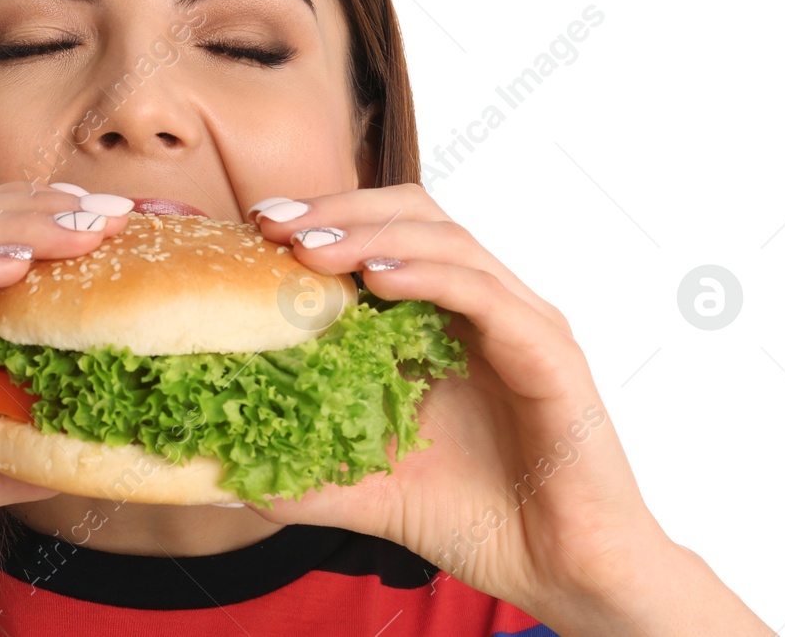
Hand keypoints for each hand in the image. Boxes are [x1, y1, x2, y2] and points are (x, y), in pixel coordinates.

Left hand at [243, 183, 667, 616]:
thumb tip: (221, 475)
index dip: (323, 220)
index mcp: (443, 319)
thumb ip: (304, 471)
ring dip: (372, 236)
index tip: (258, 225)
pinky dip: (430, 276)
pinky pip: (487, 295)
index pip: (383, 235)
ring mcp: (521, 323)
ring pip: (447, 241)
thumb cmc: (478, 520)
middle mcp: (485, 306)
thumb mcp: (368, 488)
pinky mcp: (550, 355)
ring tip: (310, 249)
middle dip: (338, 211)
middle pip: (413, 216)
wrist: (563, 574)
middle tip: (273, 222)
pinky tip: (378, 278)